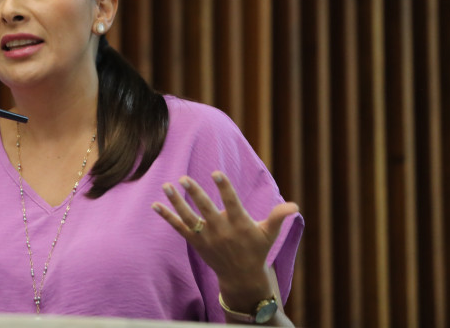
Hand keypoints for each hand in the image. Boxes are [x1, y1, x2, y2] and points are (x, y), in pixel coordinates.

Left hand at [152, 171, 298, 313]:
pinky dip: (167, 216)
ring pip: (188, 217)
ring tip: (166, 185)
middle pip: (206, 209)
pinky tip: (155, 204)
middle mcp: (221, 231)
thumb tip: (295, 206)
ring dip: (176, 202)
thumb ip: (278, 216)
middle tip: (184, 178)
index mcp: (240, 224)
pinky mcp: (196, 242)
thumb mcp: (268, 233)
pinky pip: (178, 228)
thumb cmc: (256, 249)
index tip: (216, 172)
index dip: (224, 187)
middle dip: (195, 194)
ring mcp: (206, 237)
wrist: (241, 276)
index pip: (231, 202)